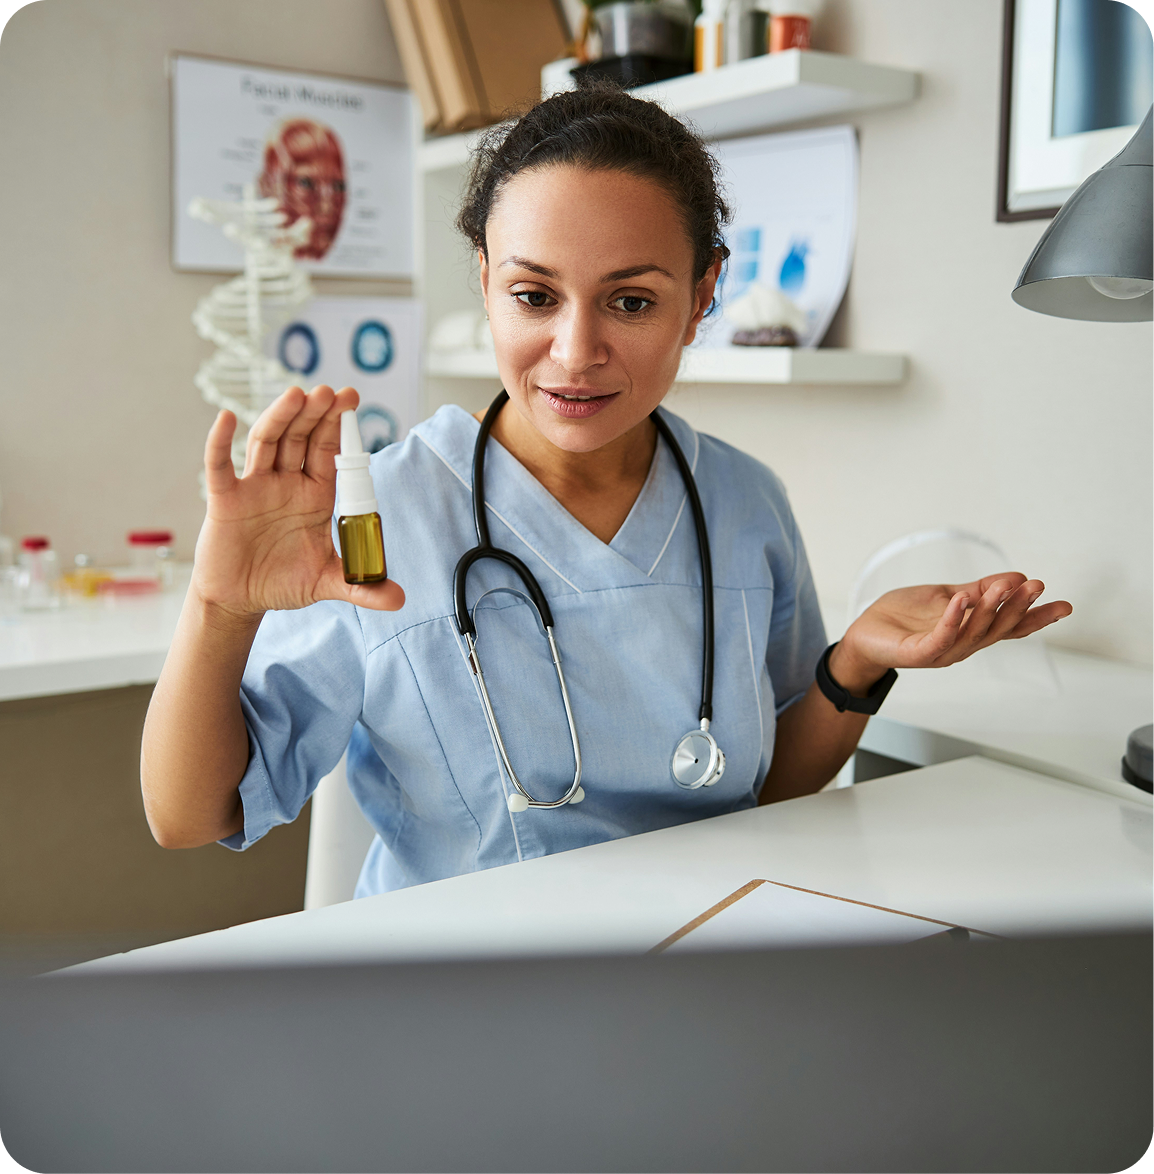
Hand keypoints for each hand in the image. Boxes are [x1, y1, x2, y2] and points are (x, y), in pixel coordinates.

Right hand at [193, 385, 404, 619]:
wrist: (241, 600)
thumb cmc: (283, 581)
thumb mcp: (327, 583)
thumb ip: (363, 587)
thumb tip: (400, 599)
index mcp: (315, 495)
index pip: (329, 452)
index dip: (338, 427)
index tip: (350, 399)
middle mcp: (286, 483)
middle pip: (301, 439)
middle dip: (315, 415)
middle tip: (329, 391)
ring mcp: (255, 488)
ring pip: (267, 444)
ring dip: (281, 419)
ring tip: (297, 396)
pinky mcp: (225, 500)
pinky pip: (220, 467)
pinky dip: (220, 442)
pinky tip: (227, 419)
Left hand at [832, 574, 1072, 693]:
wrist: (864, 633)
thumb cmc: (902, 618)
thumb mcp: (946, 596)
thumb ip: (977, 590)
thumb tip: (1014, 578)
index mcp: (970, 632)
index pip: (1010, 627)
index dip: (1036, 617)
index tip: (1064, 606)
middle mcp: (961, 645)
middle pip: (997, 629)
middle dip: (1017, 607)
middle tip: (1035, 586)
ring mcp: (941, 652)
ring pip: (973, 633)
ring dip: (989, 609)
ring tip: (1002, 586)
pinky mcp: (918, 654)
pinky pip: (940, 637)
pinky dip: (952, 620)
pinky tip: (960, 601)